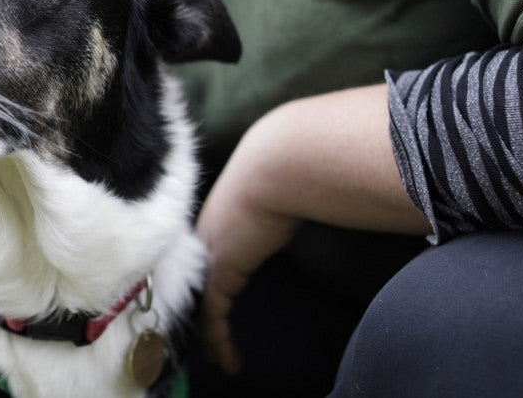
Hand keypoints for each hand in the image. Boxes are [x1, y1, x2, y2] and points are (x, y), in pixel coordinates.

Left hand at [195, 109, 301, 374]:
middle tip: (212, 339)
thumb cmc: (292, 166)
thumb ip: (292, 200)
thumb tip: (323, 196)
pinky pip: (214, 315)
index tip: (220, 301)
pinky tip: (230, 359)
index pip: (211, 254)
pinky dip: (220, 340)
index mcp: (224, 213)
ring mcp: (211, 250)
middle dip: (205, 312)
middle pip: (200, 281)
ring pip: (204, 302)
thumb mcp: (287, 186)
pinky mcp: (220, 270)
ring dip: (212, 336)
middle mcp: (211, 233)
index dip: (214, 280)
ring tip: (222, 359)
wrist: (279, 163)